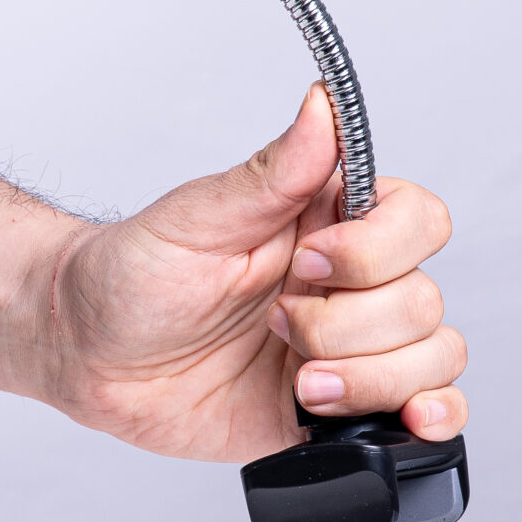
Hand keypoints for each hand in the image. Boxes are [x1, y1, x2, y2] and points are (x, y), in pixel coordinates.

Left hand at [44, 84, 465, 462]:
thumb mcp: (195, 218)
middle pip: (423, 301)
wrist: (88, 356)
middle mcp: (349, 287)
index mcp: (326, 225)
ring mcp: (349, 351)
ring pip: (432, 358)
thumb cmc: (131, 275)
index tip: (307, 263)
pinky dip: (430, 418)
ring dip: (370, 377)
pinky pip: (423, 415)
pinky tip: (399, 417)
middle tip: (273, 326)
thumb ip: (272, 172)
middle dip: (346, 326)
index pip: (417, 222)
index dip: (377, 251)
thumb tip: (323, 104)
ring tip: (301, 384)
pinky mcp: (340, 411)